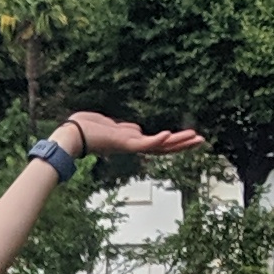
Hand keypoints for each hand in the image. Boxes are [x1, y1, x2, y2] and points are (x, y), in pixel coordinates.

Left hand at [53, 113, 206, 160]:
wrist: (71, 136)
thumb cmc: (85, 129)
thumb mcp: (111, 125)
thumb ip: (126, 128)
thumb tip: (138, 129)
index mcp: (131, 142)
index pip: (157, 143)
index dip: (174, 141)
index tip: (189, 137)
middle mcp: (133, 146)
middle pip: (164, 147)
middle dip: (183, 143)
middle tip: (201, 140)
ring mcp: (130, 146)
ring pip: (159, 146)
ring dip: (178, 142)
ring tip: (195, 137)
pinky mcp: (124, 143)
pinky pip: (144, 143)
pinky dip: (157, 140)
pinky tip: (169, 134)